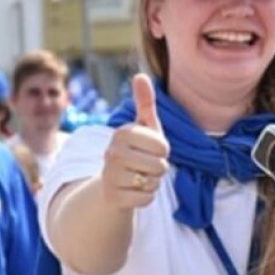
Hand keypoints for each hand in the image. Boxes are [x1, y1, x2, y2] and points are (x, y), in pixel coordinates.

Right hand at [101, 74, 169, 209]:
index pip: (163, 146)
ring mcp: (110, 175)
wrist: (113, 185)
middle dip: (159, 169)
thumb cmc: (136, 151)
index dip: (164, 151)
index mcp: (122, 132)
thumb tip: (140, 75)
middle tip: (145, 166)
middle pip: (160, 165)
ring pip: (153, 182)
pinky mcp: (112, 197)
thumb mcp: (144, 127)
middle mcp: (112, 152)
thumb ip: (145, 103)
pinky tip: (134, 191)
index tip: (150, 150)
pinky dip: (146, 197)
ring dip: (153, 183)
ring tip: (139, 177)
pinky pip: (146, 199)